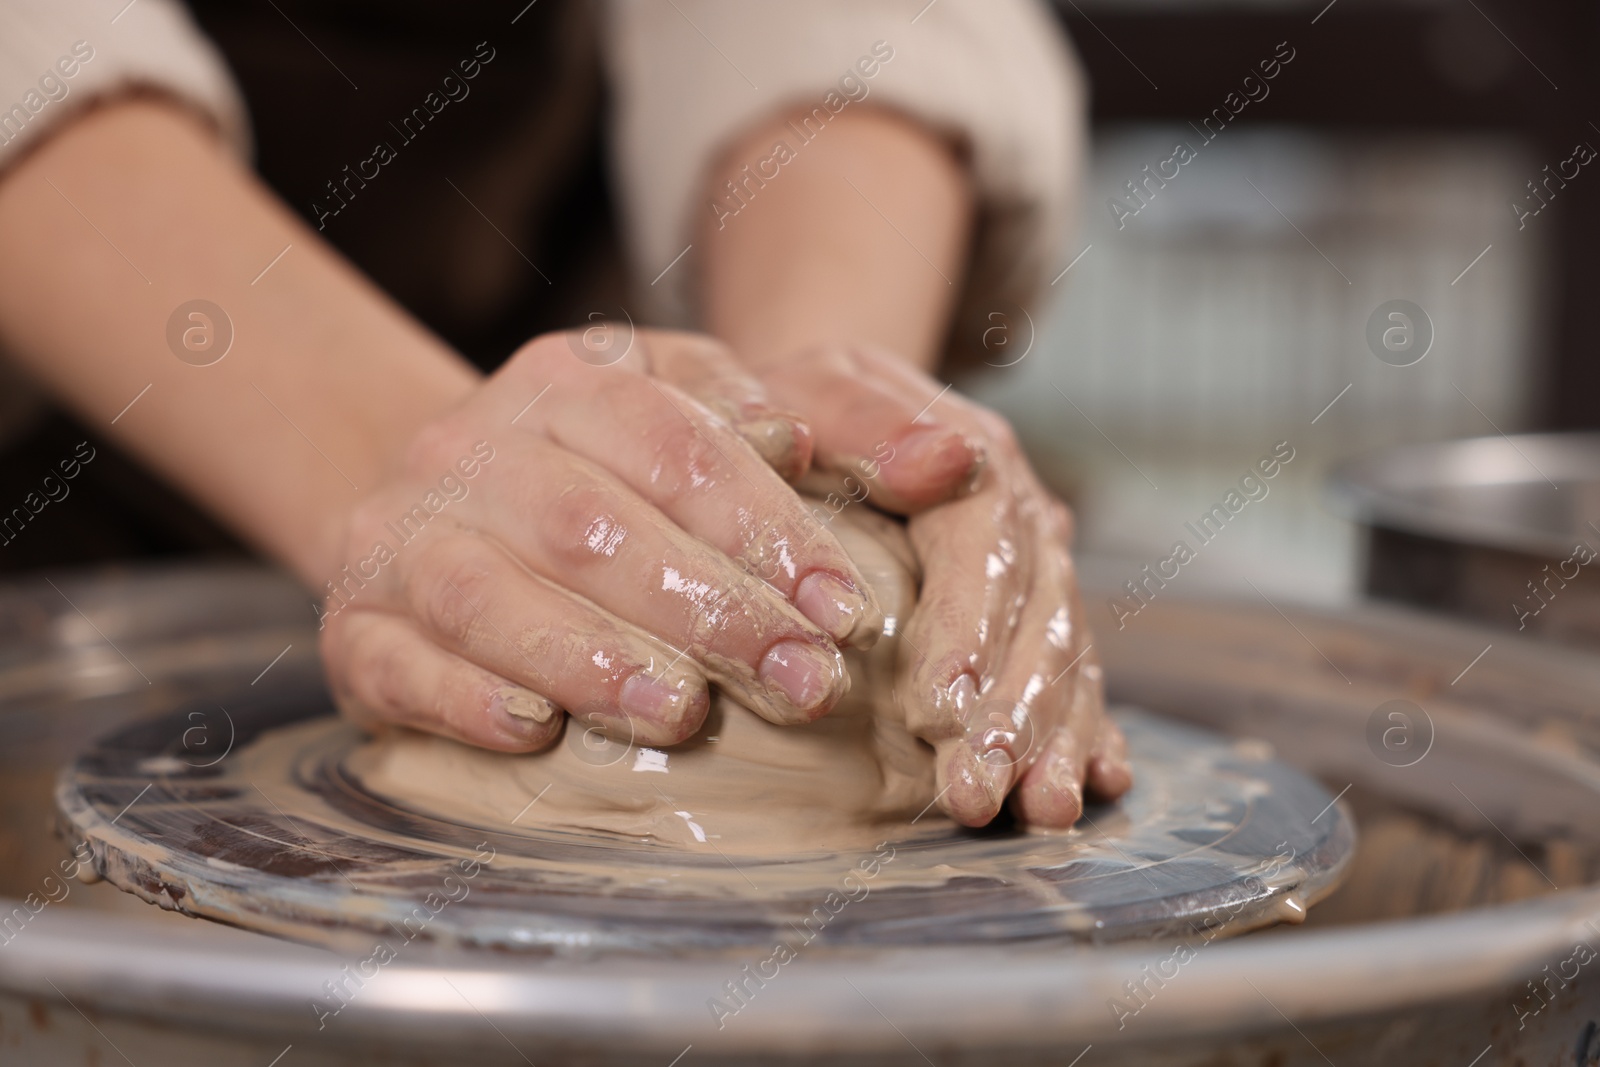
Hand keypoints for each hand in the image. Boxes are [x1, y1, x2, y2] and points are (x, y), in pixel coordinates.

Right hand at [318, 330, 883, 752]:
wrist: (436, 502)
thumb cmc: (600, 470)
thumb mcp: (684, 408)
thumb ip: (771, 419)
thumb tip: (832, 445)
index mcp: (568, 382)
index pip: (675, 444)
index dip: (764, 528)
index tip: (840, 608)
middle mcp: (473, 446)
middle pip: (591, 526)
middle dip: (706, 611)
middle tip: (798, 682)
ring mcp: (402, 535)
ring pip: (488, 595)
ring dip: (590, 659)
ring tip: (682, 715)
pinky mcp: (356, 625)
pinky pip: (399, 663)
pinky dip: (466, 700)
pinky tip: (535, 733)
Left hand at [758, 343, 1131, 827]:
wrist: (833, 414)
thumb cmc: (806, 413)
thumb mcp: (818, 392)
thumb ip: (869, 423)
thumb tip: (948, 456)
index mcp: (974, 462)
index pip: (985, 547)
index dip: (970, 630)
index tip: (940, 711)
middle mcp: (1022, 520)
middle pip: (1036, 617)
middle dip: (1011, 713)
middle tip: (976, 791)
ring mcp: (1037, 573)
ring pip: (1064, 658)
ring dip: (1052, 739)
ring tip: (1037, 811)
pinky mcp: (1033, 619)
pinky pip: (1076, 677)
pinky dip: (1087, 730)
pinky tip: (1100, 782)